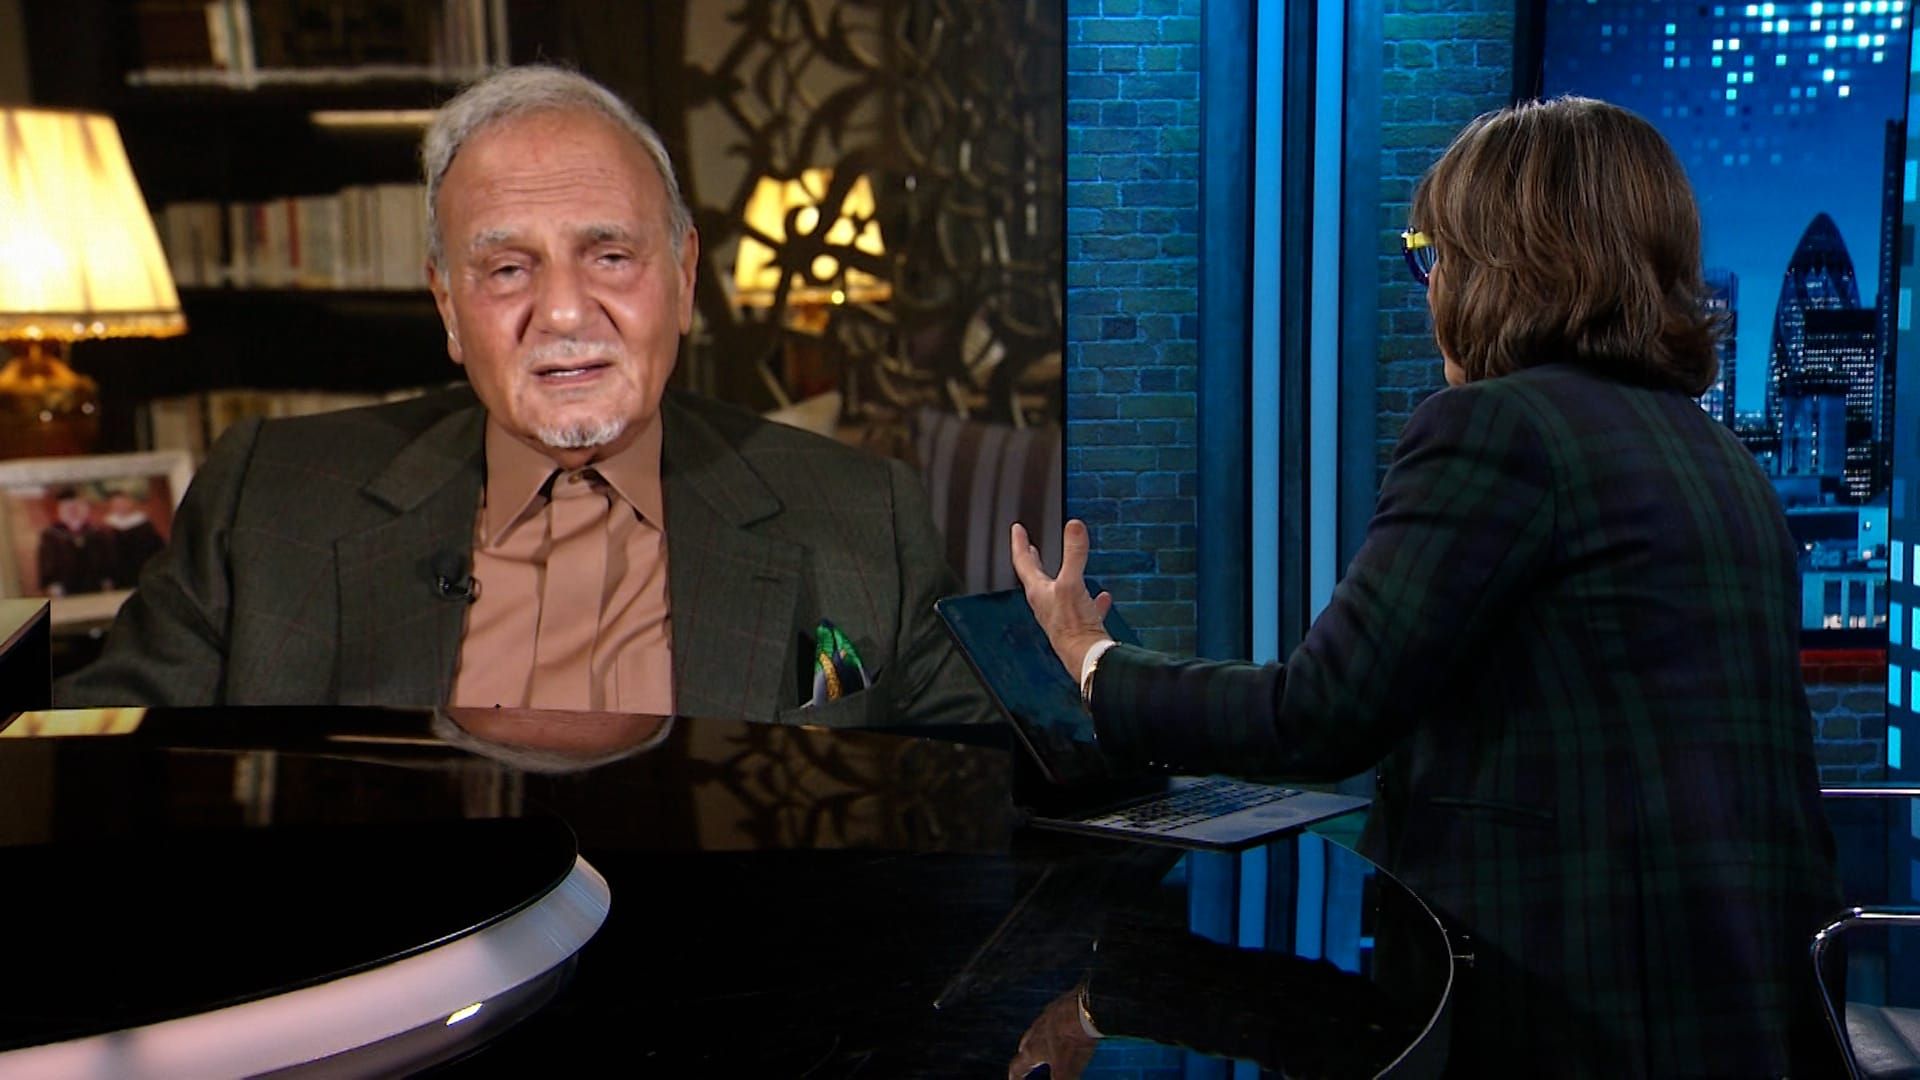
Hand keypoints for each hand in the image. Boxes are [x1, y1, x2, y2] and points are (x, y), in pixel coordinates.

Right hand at [1007, 985, 1098, 1079]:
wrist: (1086, 1010)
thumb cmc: (1072, 1039)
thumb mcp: (1066, 1070)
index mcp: (1033, 1049)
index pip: (1017, 1067)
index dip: (1015, 1076)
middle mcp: (1036, 1030)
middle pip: (1025, 1044)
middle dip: (1026, 1054)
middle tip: (1029, 1061)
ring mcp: (1049, 1015)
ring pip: (1039, 1029)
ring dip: (1041, 1038)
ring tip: (1049, 1044)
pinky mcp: (1063, 1004)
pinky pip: (1055, 1017)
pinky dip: (1058, 1025)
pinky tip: (1067, 1027)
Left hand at [1010, 520, 1112, 680]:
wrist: (1087, 658)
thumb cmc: (1073, 625)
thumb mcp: (1073, 583)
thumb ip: (1074, 553)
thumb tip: (1074, 525)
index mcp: (1038, 592)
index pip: (1023, 562)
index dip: (1019, 543)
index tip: (1017, 529)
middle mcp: (1046, 604)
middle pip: (1036, 577)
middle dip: (1033, 560)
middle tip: (1029, 546)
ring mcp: (1061, 616)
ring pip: (1059, 592)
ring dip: (1061, 577)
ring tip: (1066, 568)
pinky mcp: (1078, 627)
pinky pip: (1085, 608)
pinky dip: (1092, 600)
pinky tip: (1103, 597)